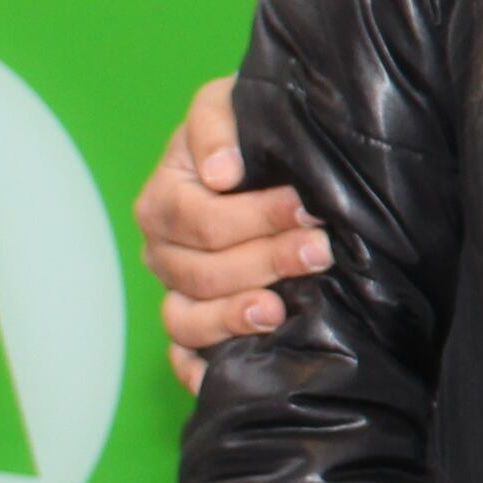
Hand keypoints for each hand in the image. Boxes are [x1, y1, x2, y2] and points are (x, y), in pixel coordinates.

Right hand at [139, 74, 328, 390]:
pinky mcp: (195, 323)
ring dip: (233, 318)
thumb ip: (218, 126)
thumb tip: (221, 173)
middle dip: (264, 260)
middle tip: (319, 251)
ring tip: (277, 310)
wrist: (270, 155)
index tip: (305, 207)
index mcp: (165, 195)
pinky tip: (226, 379)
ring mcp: (177, 289)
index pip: (199, 218)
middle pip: (200, 270)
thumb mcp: (230, 103)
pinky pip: (183, 356)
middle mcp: (163, 247)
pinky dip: (198, 371)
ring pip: (186, 318)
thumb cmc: (252, 129)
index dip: (253, 217)